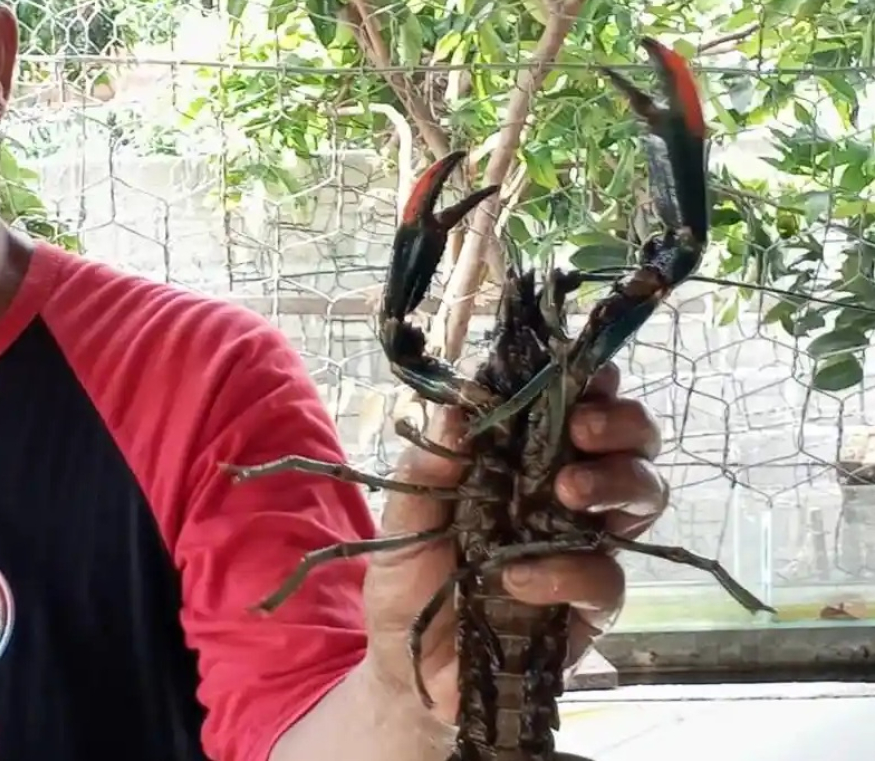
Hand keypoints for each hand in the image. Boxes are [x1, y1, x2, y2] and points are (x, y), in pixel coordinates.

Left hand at [359, 361, 666, 723]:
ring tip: (567, 489)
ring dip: (614, 481)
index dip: (590, 384)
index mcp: (522, 462)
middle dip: (621, 423)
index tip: (581, 374)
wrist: (411, 670)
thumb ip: (426, 470)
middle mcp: (564, 497)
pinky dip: (567, 571)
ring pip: (642, 497)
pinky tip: (521, 578)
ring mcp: (584, 547)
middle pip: (631, 442)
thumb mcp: (403, 522)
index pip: (574, 408)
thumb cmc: (409, 585)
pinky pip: (606, 578)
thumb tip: (453, 406)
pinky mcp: (590, 606)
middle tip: (582, 429)